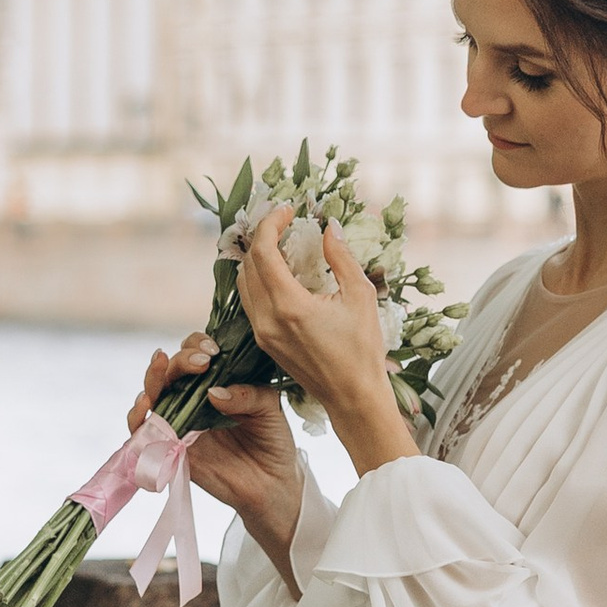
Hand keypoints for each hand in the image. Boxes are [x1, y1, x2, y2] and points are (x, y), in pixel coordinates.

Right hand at [128, 334, 305, 576]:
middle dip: (180, 360)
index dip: (198, 345)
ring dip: (153, 378)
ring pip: (153, 393)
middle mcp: (193, 398)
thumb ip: (249, 395)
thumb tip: (214, 392)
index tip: (214, 351)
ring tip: (160, 368)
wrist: (272, 485)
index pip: (195, 351)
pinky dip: (137, 416)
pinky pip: (144, 431)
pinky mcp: (170, 448)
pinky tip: (145, 405)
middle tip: (201, 363)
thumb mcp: (270, 410)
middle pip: (171, 369)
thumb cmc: (273, 442)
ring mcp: (180, 422)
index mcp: (216, 381)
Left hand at [238, 210, 420, 482]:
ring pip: (244, 283)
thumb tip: (329, 227)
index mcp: (288, 305)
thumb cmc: (363, 350)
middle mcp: (267, 318)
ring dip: (256, 257)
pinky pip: (250, 301)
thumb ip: (341, 258)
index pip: (263, 251)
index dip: (270, 223)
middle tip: (283, 221)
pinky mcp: (265, 342)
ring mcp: (262, 332)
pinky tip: (279, 271)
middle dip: (262, 236)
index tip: (288, 209)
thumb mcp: (360, 297)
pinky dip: (258, 279)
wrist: (353, 397)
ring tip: (279, 242)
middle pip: (248, 264)